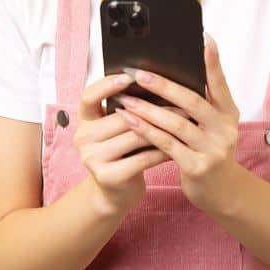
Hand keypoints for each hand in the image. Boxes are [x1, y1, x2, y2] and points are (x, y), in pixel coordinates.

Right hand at [72, 71, 171, 217]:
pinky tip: (181, 144)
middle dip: (154, 108)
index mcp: (84, 121)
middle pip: (122, 116)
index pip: (88, 97)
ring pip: (135, 136)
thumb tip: (160, 81)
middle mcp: (83, 138)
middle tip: (181, 99)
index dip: (106, 85)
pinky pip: (143, 157)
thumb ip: (129, 109)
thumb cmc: (124, 153)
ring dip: (164, 127)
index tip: (130, 76)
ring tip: (186, 119)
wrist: (117, 192)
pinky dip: (164, 150)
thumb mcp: (119, 130)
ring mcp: (92, 158)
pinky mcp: (108, 176)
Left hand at [116, 32, 246, 214]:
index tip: (203, 38)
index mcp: (229, 113)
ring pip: (176, 124)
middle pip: (193, 102)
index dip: (212, 61)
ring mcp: (213, 149)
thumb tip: (173, 76)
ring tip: (126, 100)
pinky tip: (131, 122)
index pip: (220, 83)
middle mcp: (225, 129)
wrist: (220, 191)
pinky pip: (167, 145)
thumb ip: (201, 105)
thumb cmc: (209, 151)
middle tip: (139, 74)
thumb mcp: (212, 126)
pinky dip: (147, 131)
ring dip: (148, 110)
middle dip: (164, 86)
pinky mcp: (197, 167)